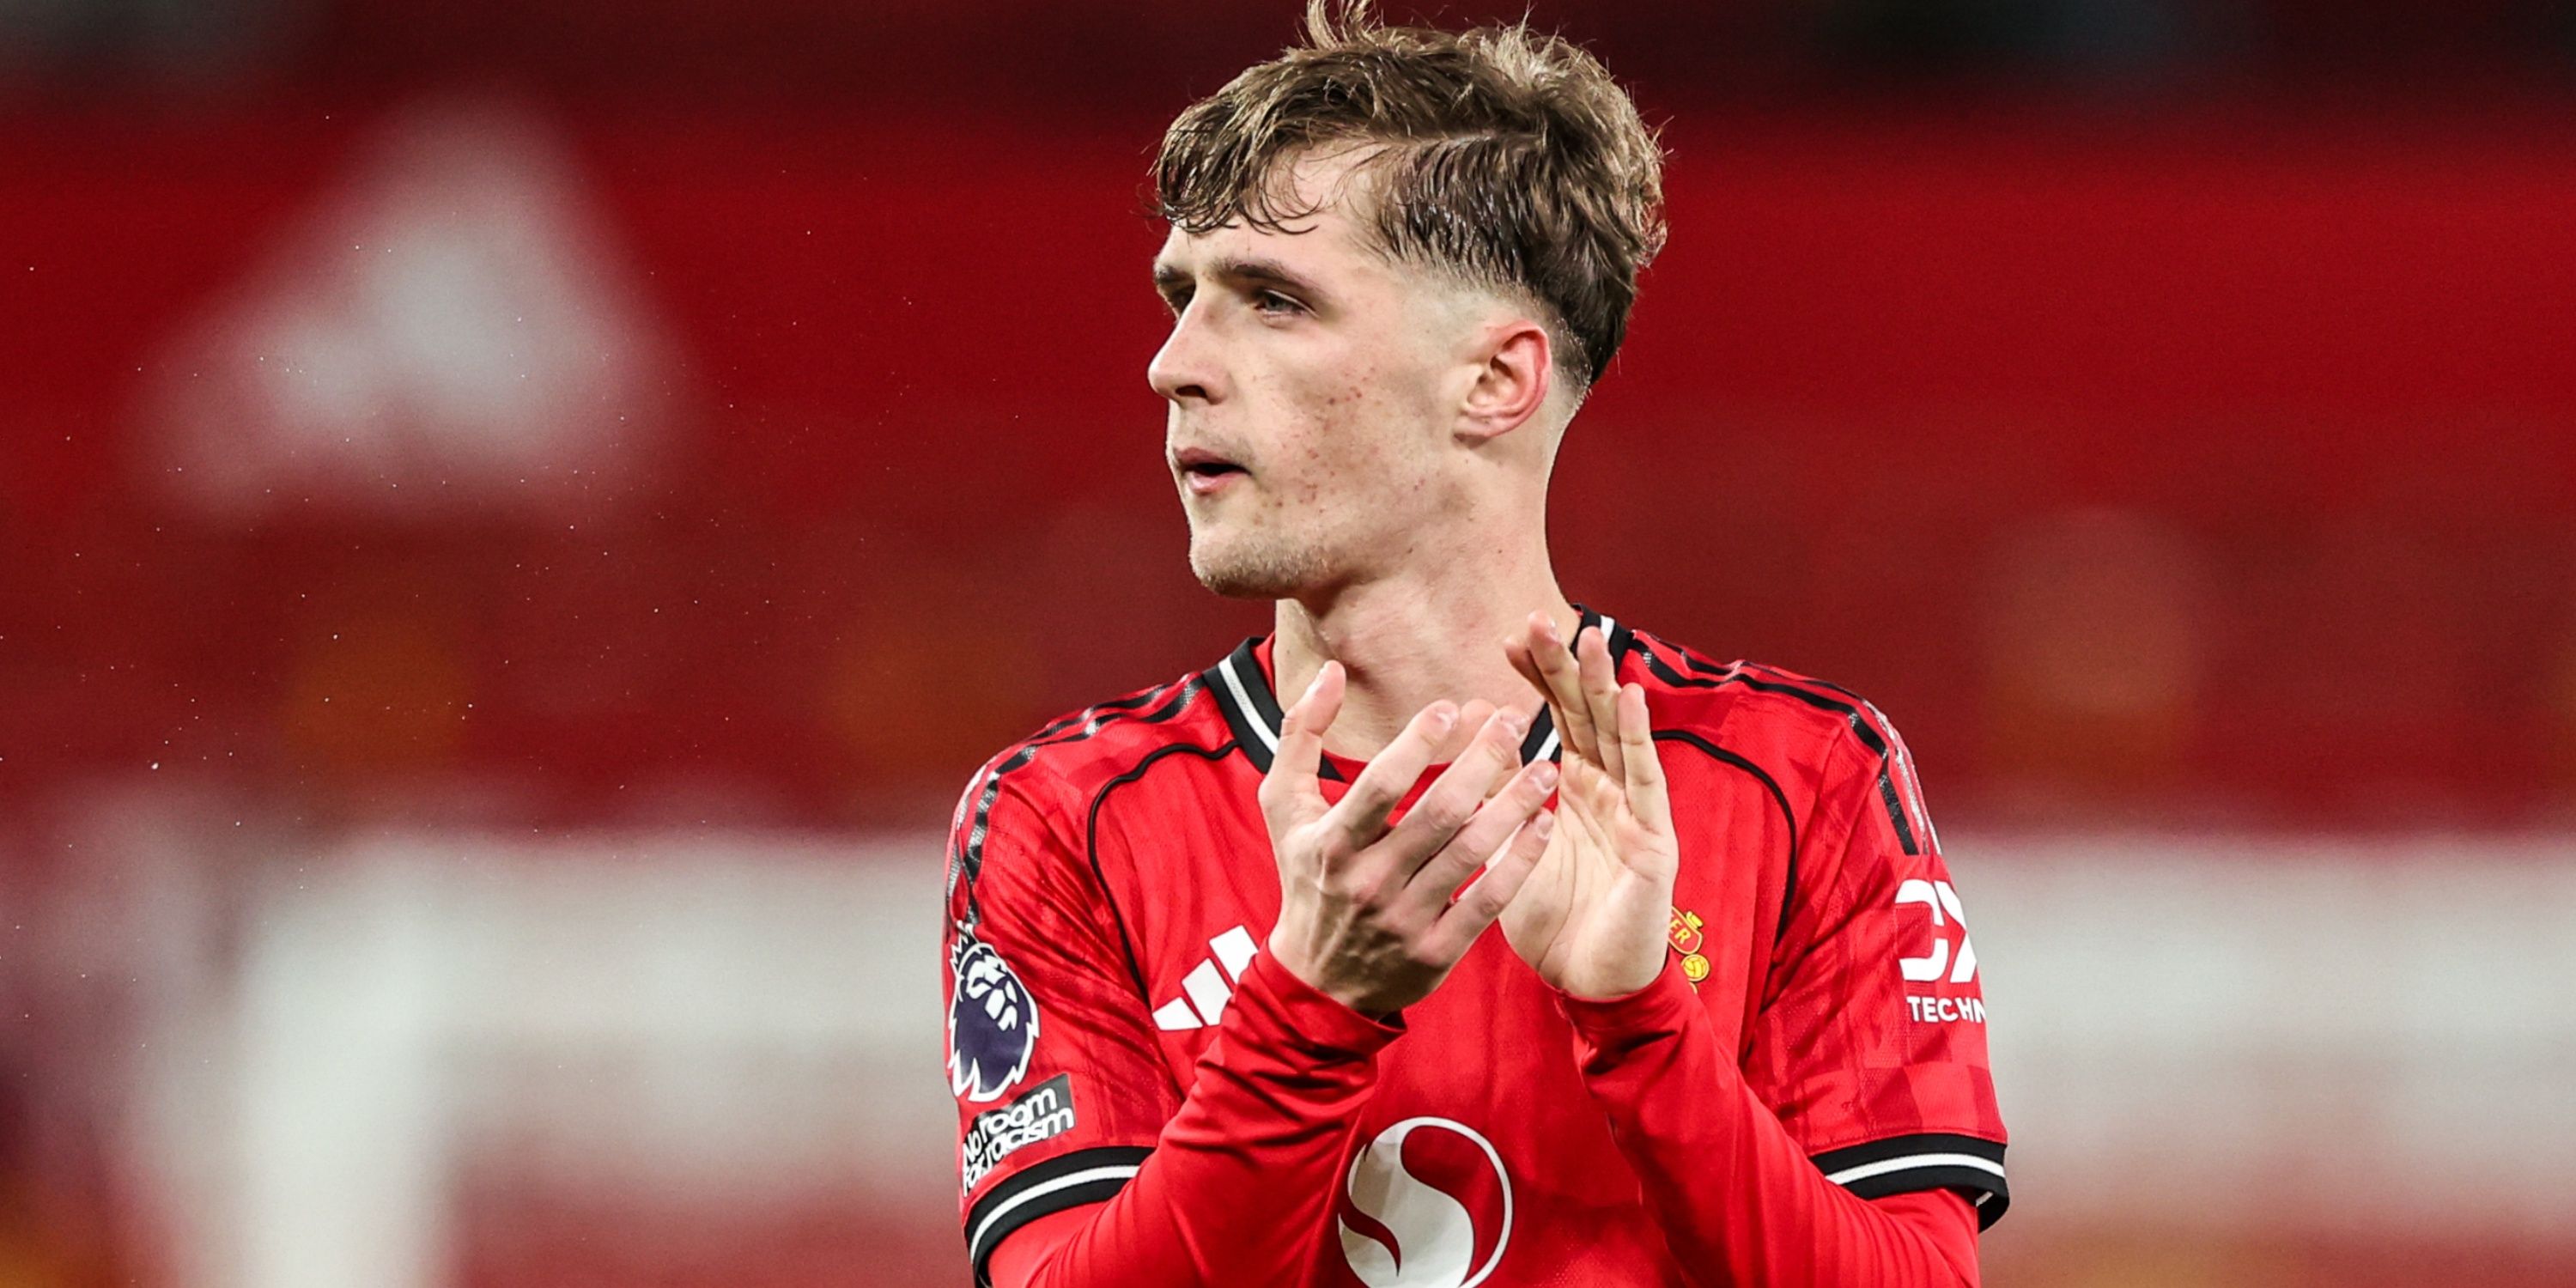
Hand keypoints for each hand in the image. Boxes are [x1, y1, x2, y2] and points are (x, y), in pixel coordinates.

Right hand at [1260, 661, 1561, 1017]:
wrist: (1318, 980)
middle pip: (1439, 812)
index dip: (1418, 742)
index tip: (1452, 706)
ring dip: (1515, 805)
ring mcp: (1405, 920)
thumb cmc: (1307, 876)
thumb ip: (1300, 733)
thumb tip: (1330, 670)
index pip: (1381, 783)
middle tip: (1515, 720)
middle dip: (1483, 760)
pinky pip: (1489, 901)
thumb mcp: (1283, 806)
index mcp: (1332, 843)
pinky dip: (1521, 862)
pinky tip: (1544, 824)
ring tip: (1546, 766)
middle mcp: (1369, 882)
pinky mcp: (1437, 952)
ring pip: (1472, 852)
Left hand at [1499, 614, 1680, 999]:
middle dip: (1565, 667)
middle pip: (1587, 716)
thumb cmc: (1552, 921)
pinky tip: (1629, 698)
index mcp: (1574, 790)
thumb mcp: (1509, 850)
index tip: (1506, 638)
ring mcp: (1634, 812)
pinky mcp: (1654, 841)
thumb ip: (1496, 797)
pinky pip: (1646, 782)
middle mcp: (1608, 791)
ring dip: (1605, 685)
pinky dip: (1639, 738)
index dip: (1536, 679)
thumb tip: (1469, 734)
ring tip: (1588, 637)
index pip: (1556, 720)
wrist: (1589, 984)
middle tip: (1539, 617)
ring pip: (1619, 736)